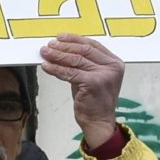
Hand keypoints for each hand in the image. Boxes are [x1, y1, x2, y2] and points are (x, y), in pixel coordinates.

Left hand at [36, 34, 125, 149]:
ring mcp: (104, 74)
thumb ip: (83, 63)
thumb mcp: (92, 77)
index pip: (92, 45)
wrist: (99, 122)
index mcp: (115, 62)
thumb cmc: (94, 101)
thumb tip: (61, 51)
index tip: (60, 37)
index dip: (74, 39)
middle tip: (49, 45)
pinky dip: (56, 69)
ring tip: (45, 53)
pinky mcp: (93, 82)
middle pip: (83, 50)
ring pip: (75, 60)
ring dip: (57, 55)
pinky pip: (70, 72)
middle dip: (64, 46)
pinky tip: (46, 66)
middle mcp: (112, 67)